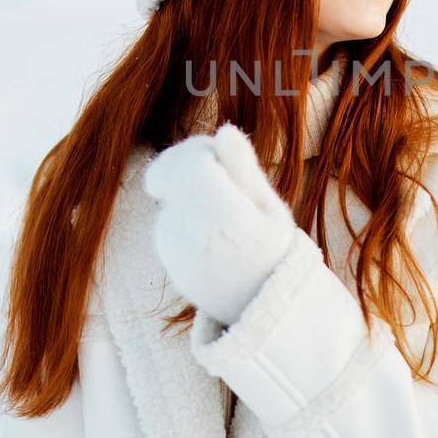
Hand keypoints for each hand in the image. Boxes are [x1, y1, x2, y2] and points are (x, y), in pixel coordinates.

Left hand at [141, 121, 307, 324]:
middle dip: (186, 160)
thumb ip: (243, 170)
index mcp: (225, 219)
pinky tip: (213, 228)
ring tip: (225, 209)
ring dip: (188, 186)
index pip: (190, 161)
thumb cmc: (272, 250)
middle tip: (217, 170)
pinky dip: (185, 208)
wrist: (259, 306)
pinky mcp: (165, 251)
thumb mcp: (270, 209)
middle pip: (167, 171)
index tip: (222, 155)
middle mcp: (191, 233)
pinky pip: (168, 211)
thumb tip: (225, 131)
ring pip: (168, 191)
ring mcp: (173, 246)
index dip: (202, 148)